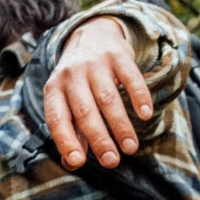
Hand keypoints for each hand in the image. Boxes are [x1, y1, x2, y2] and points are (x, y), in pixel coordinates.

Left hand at [42, 17, 154, 169]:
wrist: (93, 35)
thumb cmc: (79, 83)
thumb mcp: (67, 102)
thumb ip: (70, 132)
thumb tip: (72, 163)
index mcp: (54, 90)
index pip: (57, 119)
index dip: (66, 141)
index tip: (79, 161)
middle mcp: (71, 75)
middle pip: (85, 111)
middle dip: (99, 139)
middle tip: (112, 162)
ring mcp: (94, 63)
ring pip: (107, 98)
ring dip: (120, 126)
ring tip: (130, 148)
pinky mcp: (117, 55)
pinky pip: (130, 78)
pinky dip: (139, 97)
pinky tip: (145, 115)